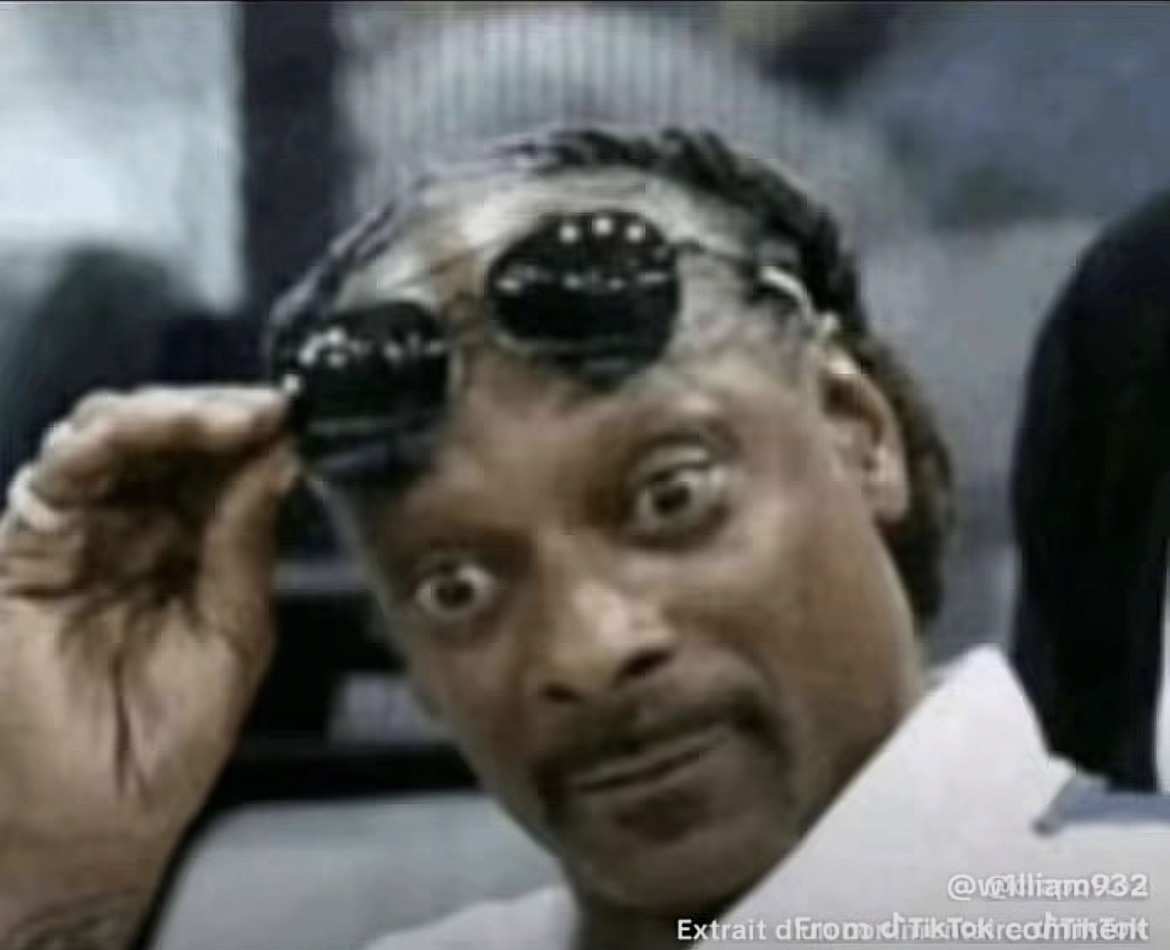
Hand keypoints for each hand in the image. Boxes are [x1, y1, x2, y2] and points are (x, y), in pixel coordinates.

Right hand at [0, 386, 298, 890]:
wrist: (94, 824)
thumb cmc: (164, 747)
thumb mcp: (235, 636)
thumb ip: (246, 548)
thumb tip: (277, 462)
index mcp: (192, 552)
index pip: (223, 469)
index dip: (259, 437)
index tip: (301, 417)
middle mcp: (135, 533)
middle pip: (171, 442)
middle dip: (223, 415)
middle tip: (271, 409)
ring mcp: (80, 537)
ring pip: (116, 439)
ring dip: (174, 415)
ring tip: (231, 418)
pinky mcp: (26, 550)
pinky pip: (60, 476)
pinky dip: (109, 439)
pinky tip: (159, 430)